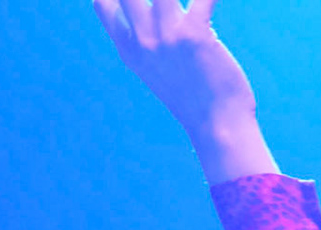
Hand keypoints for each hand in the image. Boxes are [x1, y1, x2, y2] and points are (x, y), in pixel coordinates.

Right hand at [93, 0, 277, 181]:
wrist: (218, 127)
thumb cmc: (194, 99)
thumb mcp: (156, 73)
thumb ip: (150, 43)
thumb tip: (163, 14)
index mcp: (129, 50)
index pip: (103, 5)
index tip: (134, 0)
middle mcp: (142, 40)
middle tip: (167, 3)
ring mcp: (167, 36)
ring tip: (194, 5)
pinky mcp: (195, 35)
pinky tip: (217, 0)